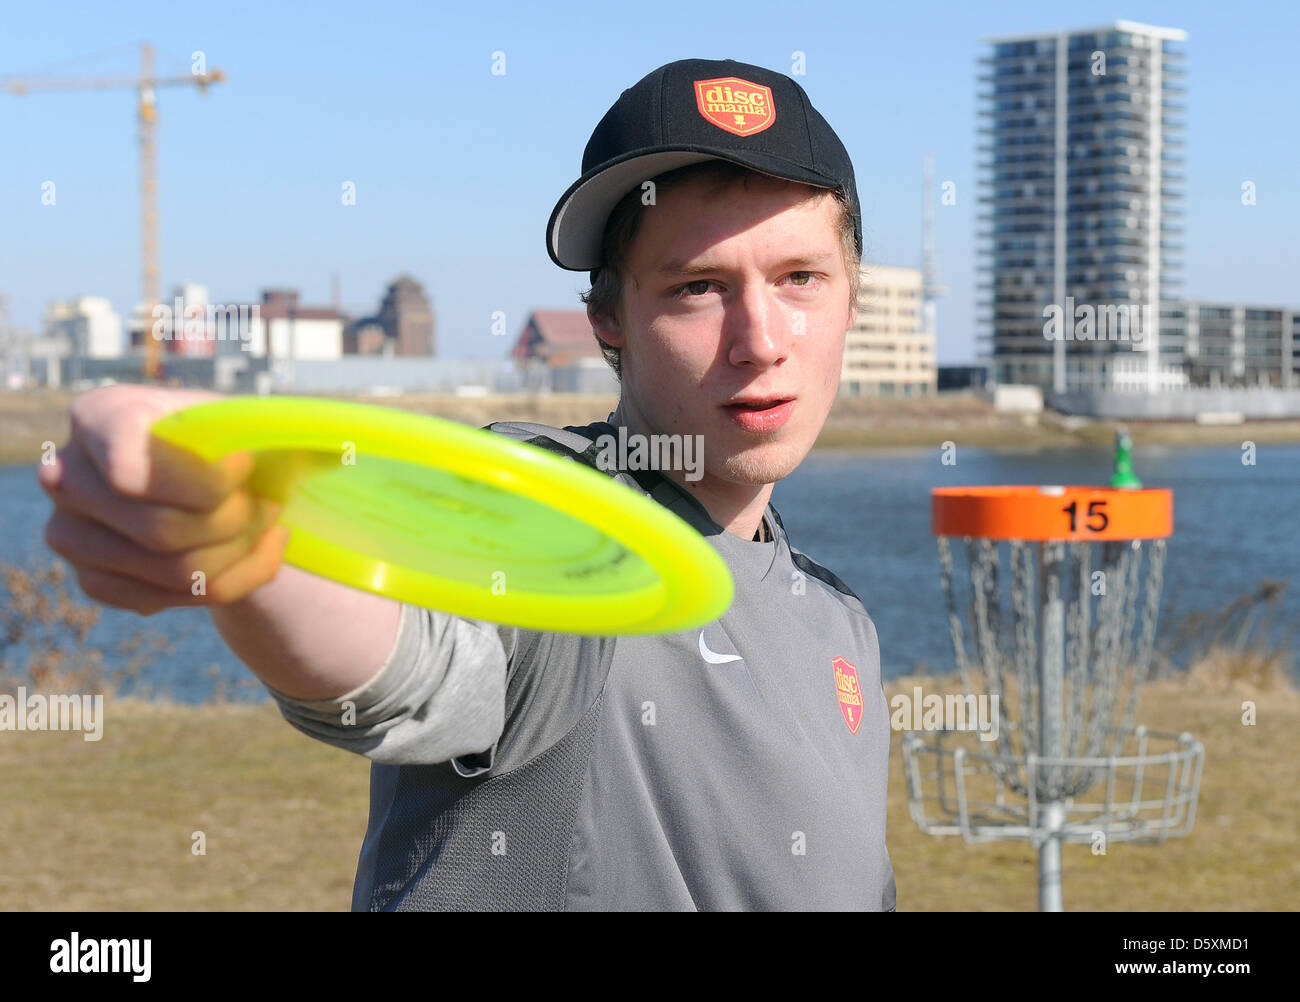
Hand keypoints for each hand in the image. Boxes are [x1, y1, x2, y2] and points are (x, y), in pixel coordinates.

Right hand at [38, 385, 290, 614]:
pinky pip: (176, 598)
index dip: (203, 480)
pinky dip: (237, 580)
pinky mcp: (93, 581)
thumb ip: (246, 426)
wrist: (212, 482)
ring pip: (174, 571)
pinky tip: (253, 549)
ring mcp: (70, 534)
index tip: (247, 464)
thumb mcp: (237, 417)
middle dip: (236, 521)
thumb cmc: (222, 440)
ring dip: (241, 551)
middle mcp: (67, 476)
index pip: (130, 471)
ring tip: (268, 522)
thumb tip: (257, 447)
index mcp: (98, 418)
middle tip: (271, 502)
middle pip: (161, 530)